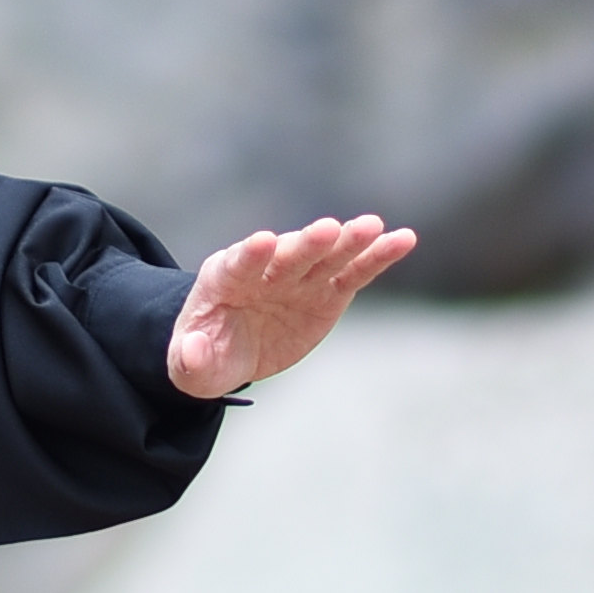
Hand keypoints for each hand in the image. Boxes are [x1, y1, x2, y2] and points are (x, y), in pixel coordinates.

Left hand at [167, 215, 416, 399]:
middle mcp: (265, 270)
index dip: (251, 254)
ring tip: (374, 227)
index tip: (264, 241)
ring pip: (326, 256)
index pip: (238, 263)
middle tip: (328, 230)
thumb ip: (190, 358)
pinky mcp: (327, 291)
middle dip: (306, 243)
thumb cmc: (205, 353)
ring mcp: (299, 278)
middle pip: (288, 253)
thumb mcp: (190, 366)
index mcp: (225, 278)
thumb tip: (192, 350)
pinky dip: (377, 256)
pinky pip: (354, 272)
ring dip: (349, 241)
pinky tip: (403, 240)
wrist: (231, 348)